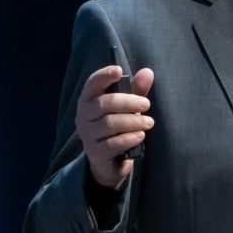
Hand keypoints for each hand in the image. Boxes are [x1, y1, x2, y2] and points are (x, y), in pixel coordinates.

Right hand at [76, 64, 155, 189]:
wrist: (110, 161)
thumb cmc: (118, 126)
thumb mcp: (128, 107)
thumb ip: (136, 90)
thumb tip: (147, 72)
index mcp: (89, 99)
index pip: (92, 83)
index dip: (104, 75)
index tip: (119, 71)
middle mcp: (83, 116)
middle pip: (104, 104)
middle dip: (128, 102)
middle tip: (147, 104)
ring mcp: (87, 135)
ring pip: (109, 124)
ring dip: (132, 121)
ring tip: (149, 122)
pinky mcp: (95, 153)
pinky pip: (112, 144)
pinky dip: (129, 138)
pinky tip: (141, 135)